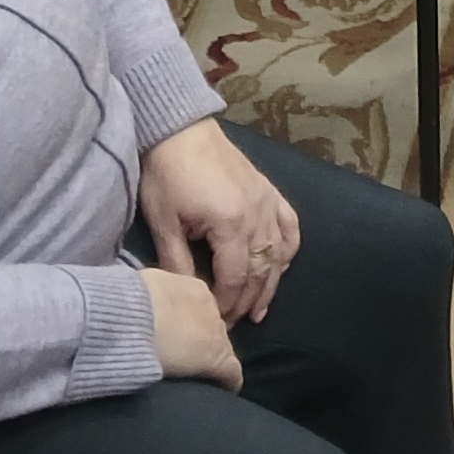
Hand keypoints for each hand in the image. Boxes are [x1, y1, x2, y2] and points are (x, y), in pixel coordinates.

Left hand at [138, 118, 299, 325]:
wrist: (180, 130)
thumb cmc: (166, 175)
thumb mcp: (164, 223)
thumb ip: (177, 262)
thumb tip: (186, 296)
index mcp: (231, 224)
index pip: (235, 277)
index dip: (225, 304)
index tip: (213, 322)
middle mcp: (257, 215)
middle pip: (260, 270)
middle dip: (247, 300)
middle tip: (233, 323)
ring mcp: (267, 202)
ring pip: (278, 253)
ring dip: (271, 284)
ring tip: (259, 310)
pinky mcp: (269, 191)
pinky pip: (289, 224)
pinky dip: (289, 248)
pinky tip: (283, 265)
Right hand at [142, 264, 242, 386]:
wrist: (131, 319)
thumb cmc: (127, 304)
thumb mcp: (140, 292)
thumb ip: (150, 299)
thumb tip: (145, 307)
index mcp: (191, 288)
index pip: (198, 309)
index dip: (189, 325)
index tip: (178, 337)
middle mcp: (210, 308)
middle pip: (212, 328)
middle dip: (200, 341)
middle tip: (183, 357)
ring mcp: (216, 334)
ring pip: (221, 348)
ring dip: (209, 359)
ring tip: (194, 375)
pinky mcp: (218, 359)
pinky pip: (230, 372)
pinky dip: (227, 382)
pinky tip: (223, 391)